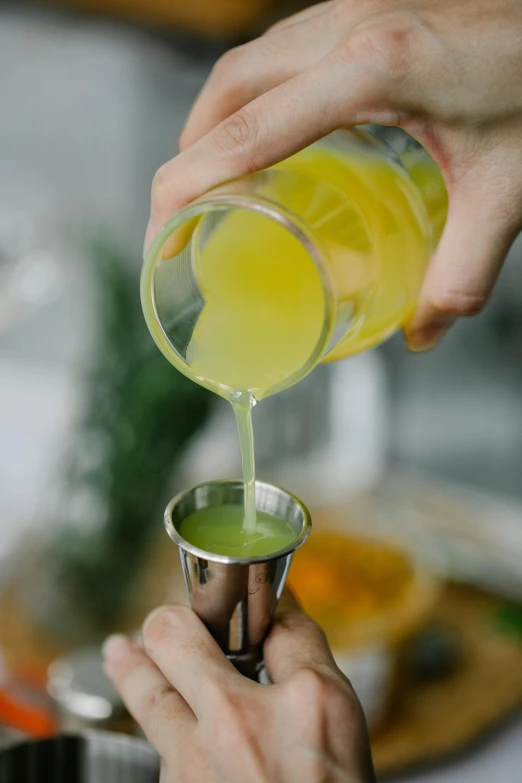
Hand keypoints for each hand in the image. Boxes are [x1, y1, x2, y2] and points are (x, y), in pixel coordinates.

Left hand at [103, 593, 375, 782]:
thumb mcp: (344, 734)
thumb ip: (309, 672)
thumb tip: (283, 627)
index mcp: (306, 704)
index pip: (279, 625)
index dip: (267, 610)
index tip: (254, 605)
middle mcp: (241, 724)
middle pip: (178, 636)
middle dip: (172, 620)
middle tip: (168, 622)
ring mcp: (198, 764)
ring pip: (147, 689)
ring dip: (134, 663)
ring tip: (121, 650)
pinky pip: (158, 744)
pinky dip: (156, 721)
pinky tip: (152, 708)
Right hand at [145, 0, 521, 350]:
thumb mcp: (504, 193)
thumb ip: (461, 272)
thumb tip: (422, 332)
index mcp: (373, 69)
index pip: (249, 127)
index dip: (191, 178)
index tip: (164, 225)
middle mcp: (348, 29)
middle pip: (230, 87)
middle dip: (188, 151)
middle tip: (178, 213)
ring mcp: (352, 13)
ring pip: (248, 65)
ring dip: (214, 122)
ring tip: (207, 181)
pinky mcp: (364, 17)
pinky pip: (279, 56)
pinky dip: (250, 101)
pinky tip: (263, 139)